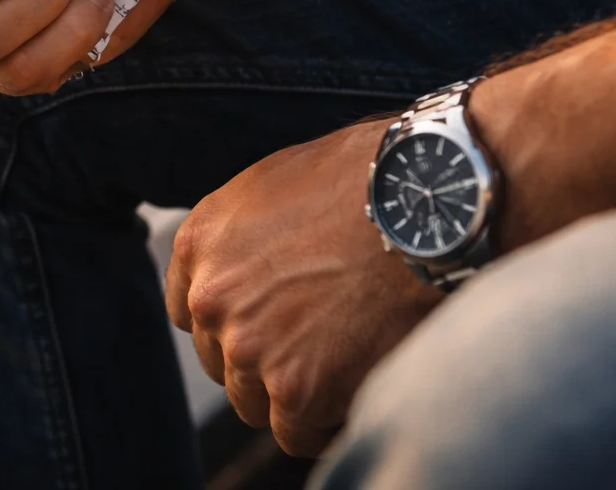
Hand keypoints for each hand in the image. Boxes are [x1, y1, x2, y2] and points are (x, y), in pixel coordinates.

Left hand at [164, 121, 441, 455]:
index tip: (269, 323)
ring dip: (293, 392)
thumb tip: (249, 270)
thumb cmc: (365, 182)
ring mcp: (248, 346)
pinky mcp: (294, 389)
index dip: (232, 323)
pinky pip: (295, 433)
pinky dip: (324, 424)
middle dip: (264, 357)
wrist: (424, 206)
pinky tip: (355, 392)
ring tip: (344, 362)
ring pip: (253, 401)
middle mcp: (211, 297)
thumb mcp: (274, 187)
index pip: (191, 311)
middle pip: (223, 359)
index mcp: (199, 242)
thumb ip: (243, 237)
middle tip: (319, 341)